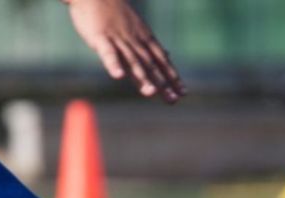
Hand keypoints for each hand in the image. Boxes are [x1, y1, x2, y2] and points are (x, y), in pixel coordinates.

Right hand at [65, 0, 183, 102]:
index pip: (162, 60)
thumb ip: (151, 46)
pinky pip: (108, 52)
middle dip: (162, 82)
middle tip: (173, 100)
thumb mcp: (138, 28)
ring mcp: (119, 39)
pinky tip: (117, 77)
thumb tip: (169, 56)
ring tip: (150, 93)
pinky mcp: (100, 37)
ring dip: (141, 77)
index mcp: (144, 39)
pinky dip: (113, 64)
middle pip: (151, 64)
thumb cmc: (115, 11)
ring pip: (132, 60)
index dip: (173, 76)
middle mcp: (135, 40)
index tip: (183, 92)